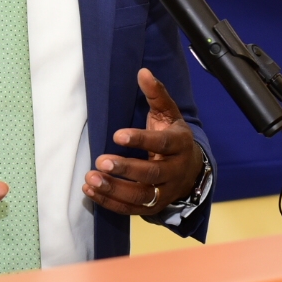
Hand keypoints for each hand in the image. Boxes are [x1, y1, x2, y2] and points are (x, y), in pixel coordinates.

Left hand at [84, 68, 203, 216]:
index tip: (117, 135)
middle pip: (151, 174)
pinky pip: (131, 209)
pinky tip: (90, 190)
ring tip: (91, 179)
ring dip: (114, 189)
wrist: (191, 170)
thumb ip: (156, 94)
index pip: (162, 144)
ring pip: (141, 196)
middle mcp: (175, 171)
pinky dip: (110, 202)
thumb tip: (142, 72)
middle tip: (100, 160)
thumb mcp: (169, 114)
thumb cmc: (173, 137)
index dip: (141, 140)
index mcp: (179, 145)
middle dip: (125, 169)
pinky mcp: (153, 207)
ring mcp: (165, 192)